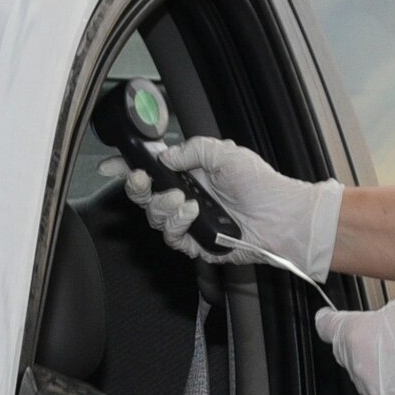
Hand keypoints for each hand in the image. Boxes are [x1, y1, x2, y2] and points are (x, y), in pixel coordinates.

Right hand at [101, 135, 342, 279]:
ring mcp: (191, 222)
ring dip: (164, 207)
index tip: (112, 165)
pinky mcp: (198, 245)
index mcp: (190, 174)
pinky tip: (192, 213)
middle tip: (142, 179)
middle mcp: (187, 198)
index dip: (128, 168)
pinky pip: (174, 239)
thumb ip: (192, 149)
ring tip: (184, 199)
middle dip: (138, 187)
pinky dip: (179, 225)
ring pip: (156, 219)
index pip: (152, 170)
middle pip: (146, 197)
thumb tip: (165, 155)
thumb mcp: (224, 153)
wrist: (282, 216)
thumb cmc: (261, 185)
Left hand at [315, 296, 394, 394]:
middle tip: (393, 340)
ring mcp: (373, 390)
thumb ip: (382, 318)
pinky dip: (394, 390)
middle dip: (364, 347)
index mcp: (357, 334)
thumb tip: (379, 325)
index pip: (327, 327)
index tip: (327, 319)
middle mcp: (359, 365)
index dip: (328, 321)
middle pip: (349, 354)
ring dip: (380, 369)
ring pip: (367, 377)